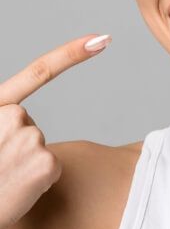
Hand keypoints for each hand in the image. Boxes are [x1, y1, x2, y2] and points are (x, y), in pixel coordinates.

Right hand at [0, 34, 110, 228]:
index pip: (37, 72)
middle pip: (31, 126)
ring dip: (26, 166)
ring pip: (41, 148)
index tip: (101, 39)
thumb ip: (2, 127)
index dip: (71, 54)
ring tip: (2, 181)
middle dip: (19, 147)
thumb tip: (24, 132)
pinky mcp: (46, 162)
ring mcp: (31, 137)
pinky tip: (18, 189)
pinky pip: (52, 169)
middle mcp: (12, 116)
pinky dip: (39, 182)